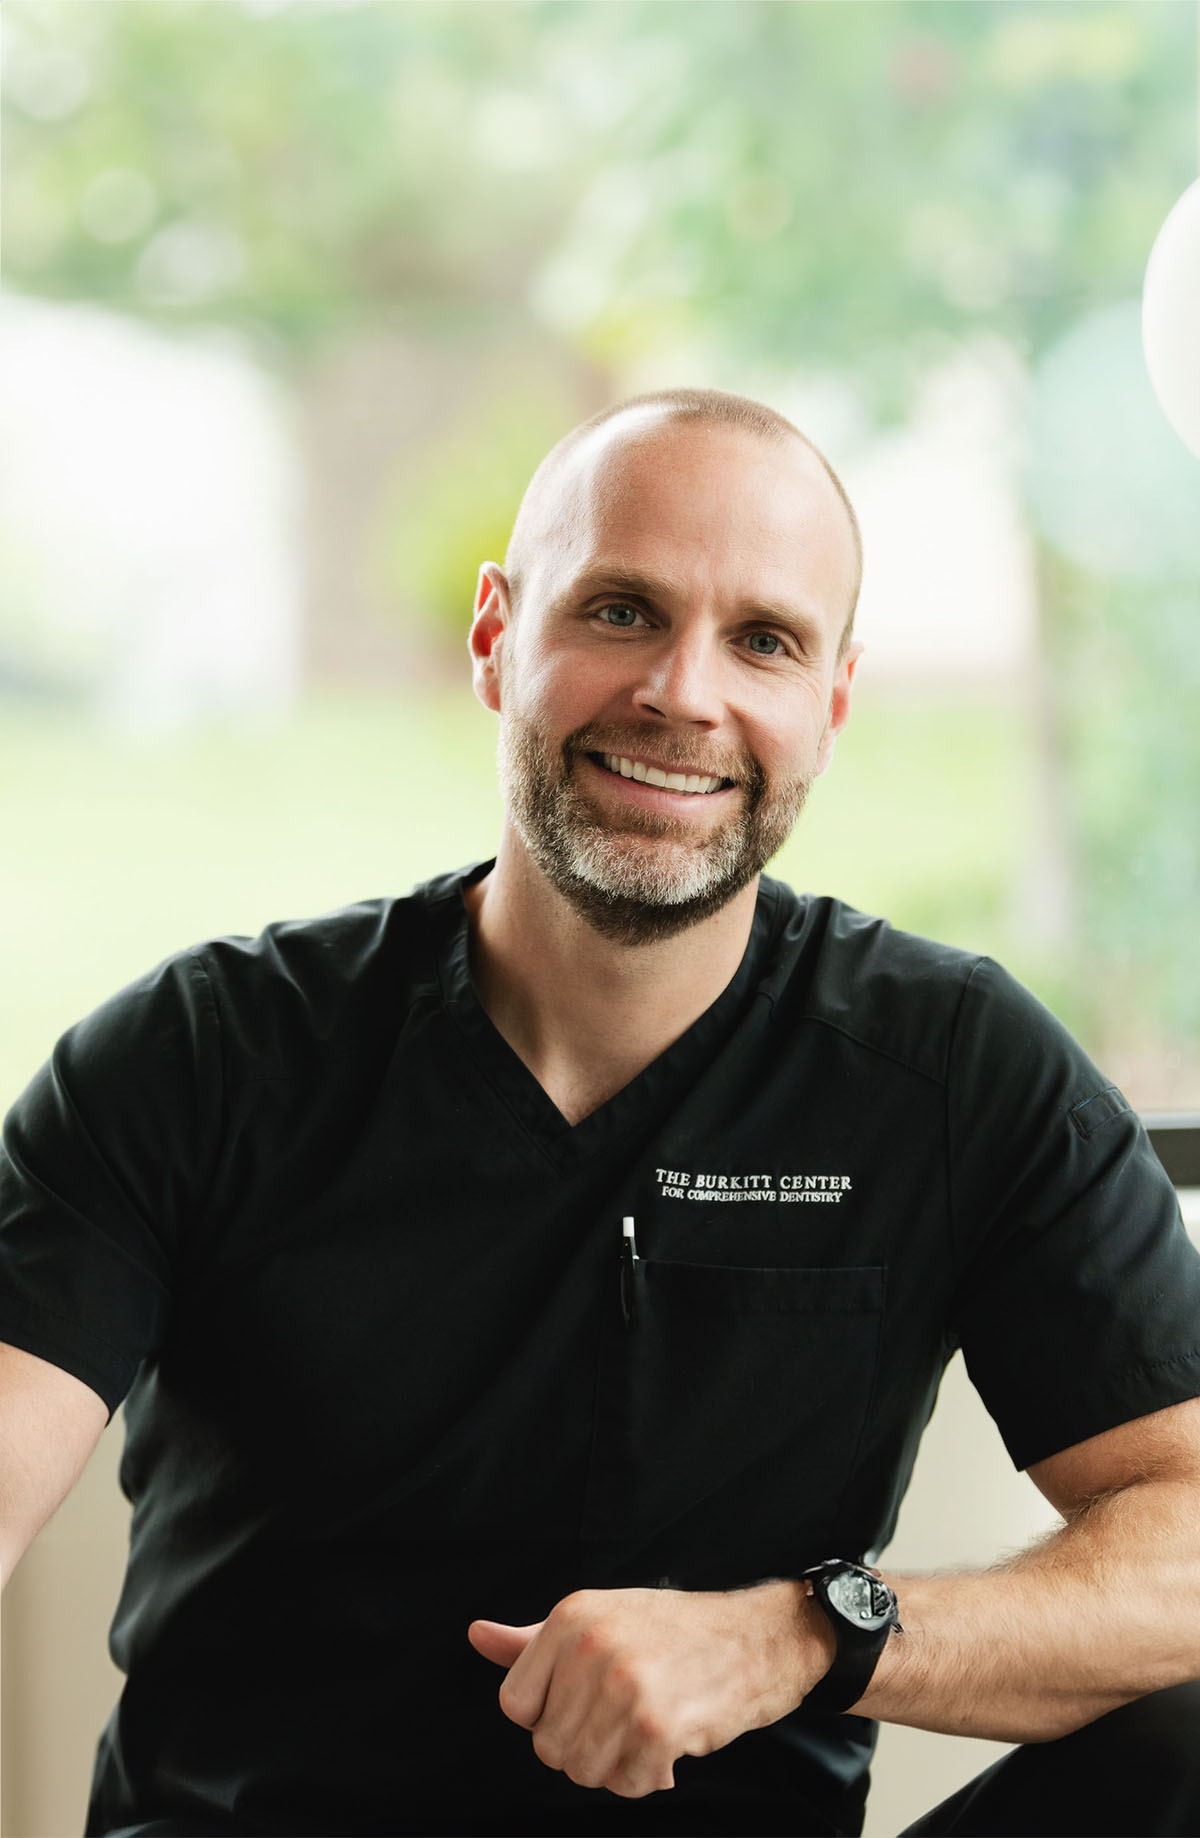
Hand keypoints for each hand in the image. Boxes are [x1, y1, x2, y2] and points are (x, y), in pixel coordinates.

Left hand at [467, 1581, 830, 1798]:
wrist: (759, 1637)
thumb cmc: (673, 1631)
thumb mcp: (600, 1618)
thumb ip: (532, 1639)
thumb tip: (476, 1636)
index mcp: (570, 1618)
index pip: (515, 1705)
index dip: (549, 1716)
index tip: (585, 1701)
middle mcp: (590, 1648)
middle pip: (547, 1747)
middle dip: (585, 1744)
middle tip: (624, 1715)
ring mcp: (624, 1688)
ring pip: (582, 1772)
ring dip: (616, 1764)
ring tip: (646, 1727)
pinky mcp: (658, 1728)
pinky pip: (626, 1785)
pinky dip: (648, 1777)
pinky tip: (671, 1742)